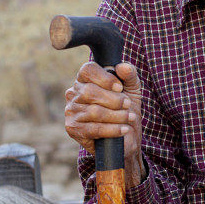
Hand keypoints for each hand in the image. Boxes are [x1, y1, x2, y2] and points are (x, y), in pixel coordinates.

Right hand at [65, 61, 145, 186]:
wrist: (128, 136)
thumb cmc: (126, 109)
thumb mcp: (132, 89)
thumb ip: (130, 75)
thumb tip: (123, 67)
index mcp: (85, 80)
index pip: (88, 70)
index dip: (105, 78)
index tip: (120, 87)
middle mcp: (74, 94)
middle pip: (90, 91)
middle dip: (114, 100)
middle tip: (127, 105)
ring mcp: (71, 111)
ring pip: (94, 111)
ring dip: (117, 115)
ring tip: (129, 118)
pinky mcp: (73, 129)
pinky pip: (94, 128)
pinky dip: (113, 129)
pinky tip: (124, 129)